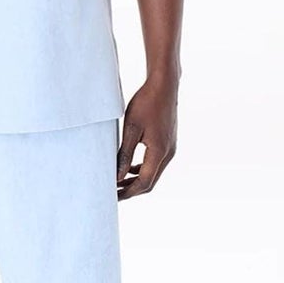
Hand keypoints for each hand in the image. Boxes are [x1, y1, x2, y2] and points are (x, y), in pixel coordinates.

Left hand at [116, 78, 178, 200]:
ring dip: (136, 180)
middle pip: (150, 182)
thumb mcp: (131, 129)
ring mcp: (171, 149)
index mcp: (160, 152)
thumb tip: (118, 176)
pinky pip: (156, 163)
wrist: (164, 86)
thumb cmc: (146, 103)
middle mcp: (168, 154)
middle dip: (131, 190)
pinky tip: (129, 168)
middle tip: (113, 194)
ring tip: (118, 183)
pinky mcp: (169, 143)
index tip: (113, 196)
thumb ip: (125, 154)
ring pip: (153, 173)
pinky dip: (142, 169)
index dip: (128, 192)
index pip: (144, 182)